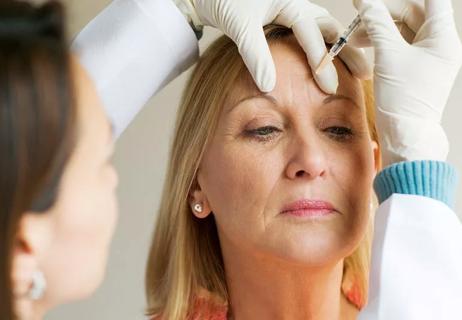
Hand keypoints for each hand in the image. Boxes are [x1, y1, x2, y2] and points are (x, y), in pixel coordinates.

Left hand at [177, 0, 370, 92]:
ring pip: (323, 29)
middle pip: (329, 28)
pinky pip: (311, 33)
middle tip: (364, 72)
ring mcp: (292, 10)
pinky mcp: (285, 19)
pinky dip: (322, 47)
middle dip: (346, 51)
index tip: (329, 87)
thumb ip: (254, 53)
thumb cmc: (224, 1)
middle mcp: (296, 4)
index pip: (311, 34)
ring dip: (338, 48)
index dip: (321, 61)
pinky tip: (327, 61)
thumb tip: (270, 85)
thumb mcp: (239, 26)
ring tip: (354, 67)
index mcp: (289, 3)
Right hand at [352, 0, 461, 165]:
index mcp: (442, 37)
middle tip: (359, 14)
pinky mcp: (416, 67)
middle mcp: (440, 44)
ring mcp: (429, 56)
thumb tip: (365, 1)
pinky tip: (365, 46)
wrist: (405, 134)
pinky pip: (400, 45)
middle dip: (384, 13)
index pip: (431, 0)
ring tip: (355, 36)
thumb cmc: (402, 99)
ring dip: (380, 28)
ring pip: (403, 30)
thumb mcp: (387, 55)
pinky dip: (383, 42)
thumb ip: (376, 24)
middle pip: (413, 13)